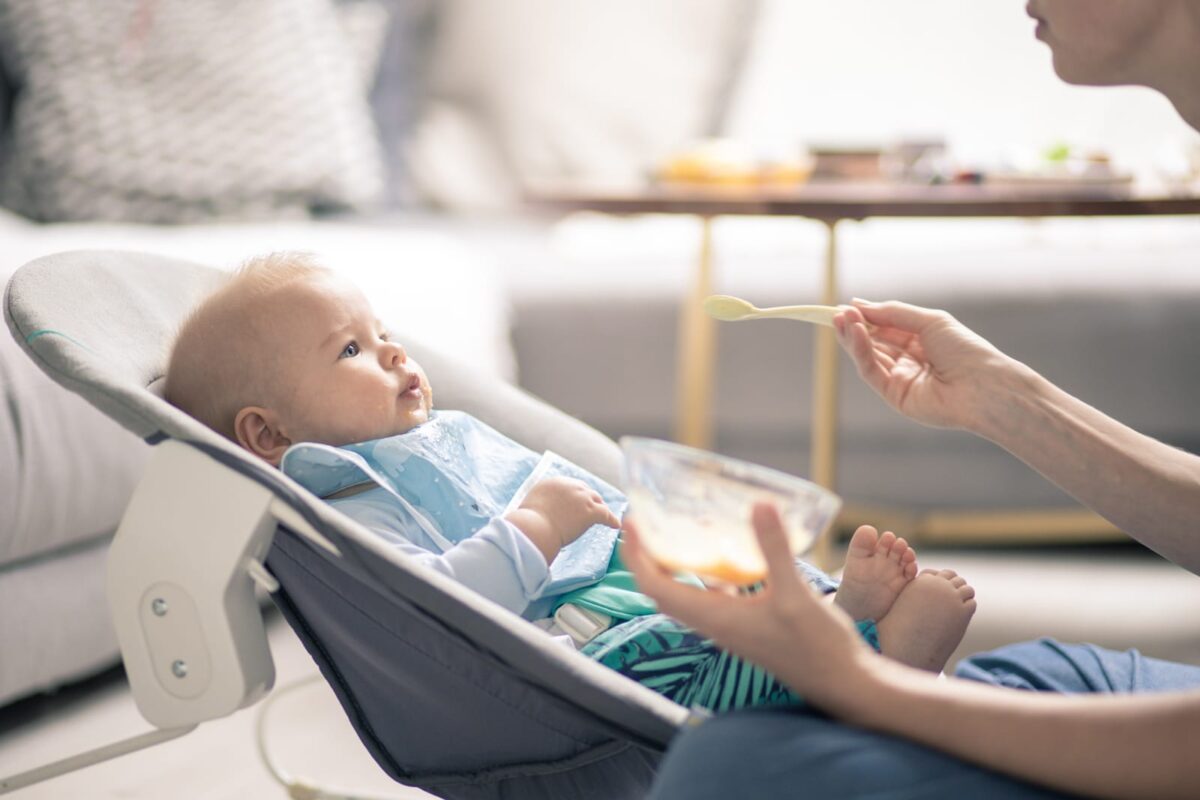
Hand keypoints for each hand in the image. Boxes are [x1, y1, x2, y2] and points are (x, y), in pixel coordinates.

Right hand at [506, 477, 619, 563]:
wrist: (534, 528)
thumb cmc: (527, 524)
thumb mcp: (529, 506)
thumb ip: (538, 505)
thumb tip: (534, 513)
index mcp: (554, 483)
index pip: (570, 486)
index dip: (576, 495)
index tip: (578, 501)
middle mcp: (570, 486)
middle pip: (586, 490)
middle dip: (590, 499)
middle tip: (593, 508)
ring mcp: (582, 498)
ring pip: (597, 501)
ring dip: (601, 508)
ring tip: (605, 516)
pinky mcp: (591, 512)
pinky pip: (606, 514)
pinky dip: (612, 520)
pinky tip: (616, 525)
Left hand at [623, 502, 874, 708]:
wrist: (842, 683)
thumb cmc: (817, 645)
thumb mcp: (795, 594)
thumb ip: (774, 550)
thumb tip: (759, 504)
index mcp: (715, 619)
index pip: (656, 587)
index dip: (638, 555)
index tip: (632, 521)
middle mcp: (715, 624)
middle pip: (663, 590)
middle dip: (646, 557)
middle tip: (644, 521)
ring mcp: (730, 626)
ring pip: (686, 594)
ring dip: (671, 566)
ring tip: (672, 530)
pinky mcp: (747, 625)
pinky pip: (712, 597)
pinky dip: (704, 574)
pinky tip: (721, 553)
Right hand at [833, 299, 1022, 431]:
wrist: (984, 385)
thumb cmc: (965, 350)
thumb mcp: (929, 320)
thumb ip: (892, 313)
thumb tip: (859, 304)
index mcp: (920, 342)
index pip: (884, 328)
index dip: (865, 317)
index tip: (846, 306)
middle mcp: (908, 361)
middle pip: (873, 343)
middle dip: (854, 327)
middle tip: (837, 313)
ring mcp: (900, 379)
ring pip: (868, 357)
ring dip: (853, 337)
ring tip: (841, 319)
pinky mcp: (894, 396)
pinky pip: (872, 372)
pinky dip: (861, 352)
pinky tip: (856, 333)